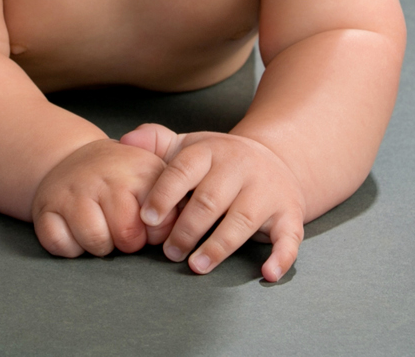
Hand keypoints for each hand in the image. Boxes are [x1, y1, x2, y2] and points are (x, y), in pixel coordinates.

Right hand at [31, 138, 166, 257]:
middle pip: (126, 235)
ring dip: (99, 246)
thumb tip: (185, 223)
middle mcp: (104, 176)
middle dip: (127, 242)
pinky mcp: (45, 207)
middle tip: (120, 227)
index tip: (147, 223)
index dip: (155, 233)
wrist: (73, 158)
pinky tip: (75, 230)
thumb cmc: (122, 177)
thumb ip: (177, 198)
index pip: (159, 222)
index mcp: (138, 169)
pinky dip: (70, 248)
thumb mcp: (154, 174)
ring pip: (95, 242)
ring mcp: (72, 190)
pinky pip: (61, 245)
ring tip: (100, 227)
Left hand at [120, 124, 306, 281]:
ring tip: (196, 265)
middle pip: (210, 200)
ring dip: (217, 246)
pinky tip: (266, 274)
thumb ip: (156, 143)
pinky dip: (280, 256)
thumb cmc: (220, 161)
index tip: (147, 219)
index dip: (164, 194)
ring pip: (242, 220)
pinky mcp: (289, 212)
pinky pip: (289, 236)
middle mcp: (241, 167)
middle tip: (169, 252)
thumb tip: (125, 141)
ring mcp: (267, 190)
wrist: (276, 159)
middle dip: (186, 229)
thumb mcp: (190, 146)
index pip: (184, 170)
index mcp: (212, 151)